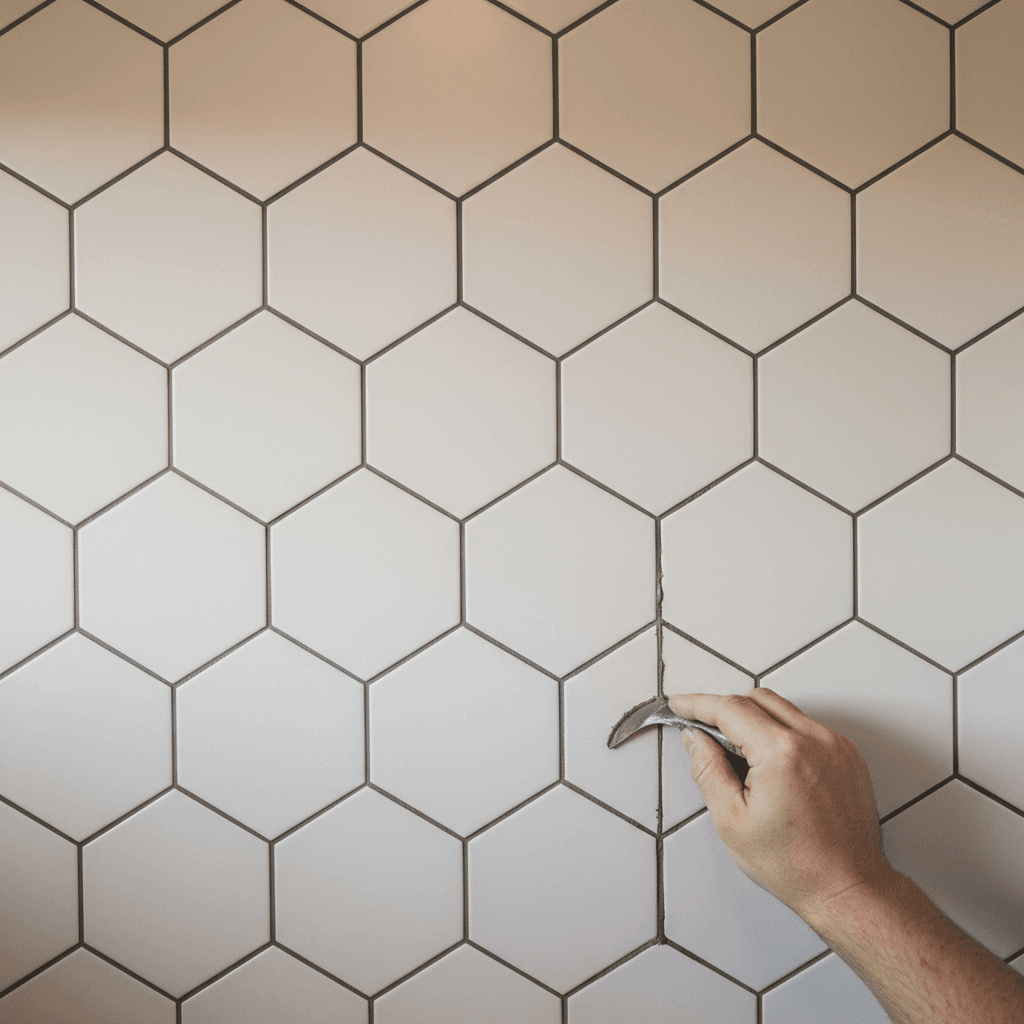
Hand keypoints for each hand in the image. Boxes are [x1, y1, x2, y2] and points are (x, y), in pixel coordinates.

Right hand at [668, 687, 894, 921]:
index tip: (680, 705)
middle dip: (725, 707)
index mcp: (781, 753)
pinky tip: (770, 762)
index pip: (730, 709)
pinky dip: (782, 732)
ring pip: (783, 709)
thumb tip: (695, 738)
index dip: (698, 704)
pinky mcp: (848, 755)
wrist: (848, 888)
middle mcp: (814, 740)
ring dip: (754, 717)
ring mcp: (835, 745)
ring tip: (738, 752)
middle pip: (757, 699)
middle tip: (704, 729)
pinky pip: (806, 726)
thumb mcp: (731, 820)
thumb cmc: (795, 865)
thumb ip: (708, 770)